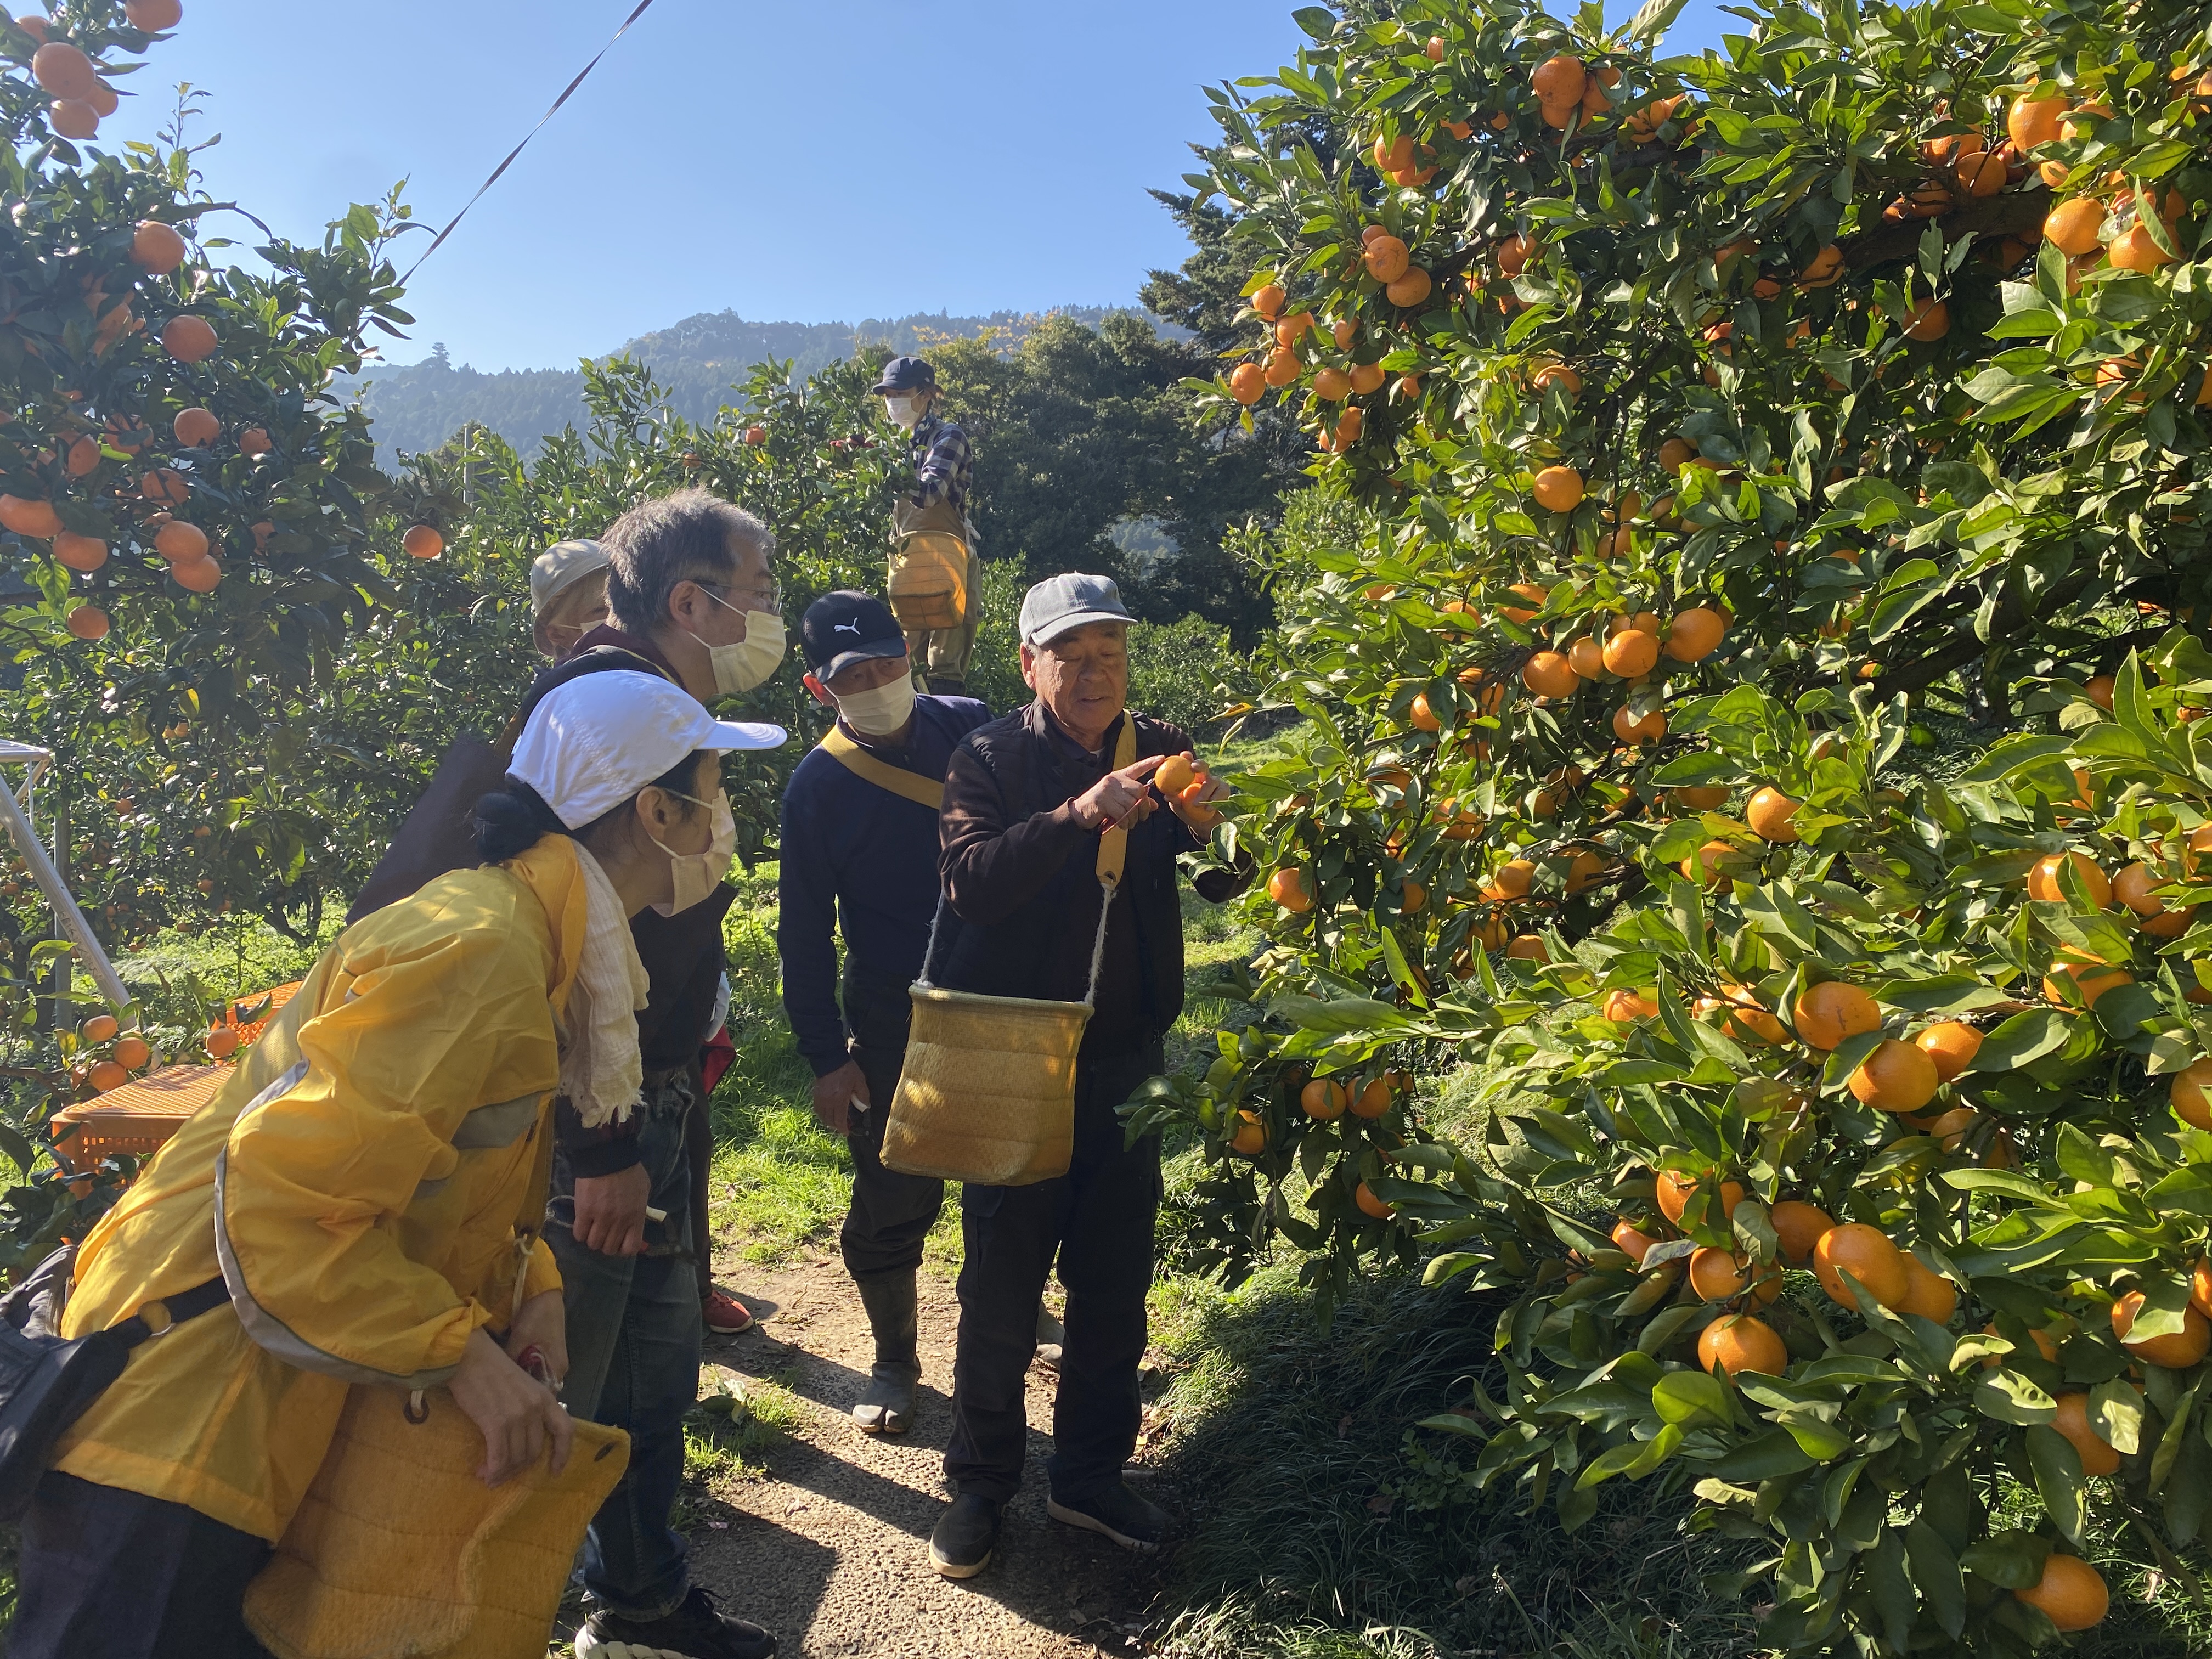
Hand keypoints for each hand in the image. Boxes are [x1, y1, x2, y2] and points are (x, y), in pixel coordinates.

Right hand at [451, 1325, 572, 1485]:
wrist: (469, 1355)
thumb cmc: (491, 1368)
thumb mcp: (522, 1385)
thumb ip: (529, 1406)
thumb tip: (525, 1434)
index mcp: (545, 1398)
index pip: (565, 1430)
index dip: (563, 1454)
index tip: (554, 1471)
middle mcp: (536, 1409)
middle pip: (534, 1451)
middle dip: (519, 1468)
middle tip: (503, 1473)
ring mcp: (517, 1416)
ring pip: (516, 1457)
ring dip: (502, 1472)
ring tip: (489, 1475)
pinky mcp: (496, 1423)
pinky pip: (499, 1457)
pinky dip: (492, 1469)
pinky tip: (483, 1473)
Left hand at [501, 1288, 567, 1394]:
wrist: (544, 1293)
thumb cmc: (535, 1317)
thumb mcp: (519, 1339)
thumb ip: (511, 1361)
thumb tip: (497, 1380)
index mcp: (556, 1366)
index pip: (546, 1397)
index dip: (529, 1403)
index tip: (510, 1406)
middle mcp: (559, 1366)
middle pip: (543, 1388)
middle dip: (526, 1394)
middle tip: (505, 1398)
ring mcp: (555, 1358)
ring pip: (538, 1378)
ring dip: (525, 1382)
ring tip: (506, 1388)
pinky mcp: (549, 1350)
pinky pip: (538, 1368)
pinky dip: (526, 1371)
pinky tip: (513, 1372)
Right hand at [572, 1163, 650, 1256]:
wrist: (608, 1156)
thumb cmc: (629, 1171)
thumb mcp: (643, 1191)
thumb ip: (639, 1210)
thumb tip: (635, 1223)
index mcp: (636, 1216)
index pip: (631, 1247)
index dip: (623, 1249)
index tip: (619, 1243)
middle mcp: (619, 1221)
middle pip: (610, 1249)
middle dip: (606, 1244)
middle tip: (604, 1234)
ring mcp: (601, 1218)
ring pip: (594, 1244)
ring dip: (592, 1239)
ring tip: (592, 1229)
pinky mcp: (584, 1212)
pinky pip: (579, 1234)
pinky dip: (580, 1232)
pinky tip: (582, 1224)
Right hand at [811, 1060, 868, 1134]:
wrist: (830, 1058)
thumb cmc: (847, 1070)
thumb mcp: (859, 1081)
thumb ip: (863, 1096)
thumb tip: (865, 1108)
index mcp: (839, 1099)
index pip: (839, 1120)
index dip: (843, 1129)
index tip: (847, 1132)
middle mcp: (828, 1101)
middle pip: (830, 1121)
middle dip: (837, 1126)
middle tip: (845, 1126)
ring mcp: (820, 1098)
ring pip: (822, 1117)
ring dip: (830, 1121)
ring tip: (837, 1120)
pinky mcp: (816, 1094)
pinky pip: (817, 1109)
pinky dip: (823, 1114)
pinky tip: (828, 1112)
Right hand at [1071, 753, 1166, 830]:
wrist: (1079, 812)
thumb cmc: (1102, 806)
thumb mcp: (1120, 800)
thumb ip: (1136, 800)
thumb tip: (1154, 805)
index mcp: (1119, 777)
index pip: (1137, 767)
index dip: (1150, 763)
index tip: (1162, 758)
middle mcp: (1114, 780)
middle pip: (1140, 790)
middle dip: (1144, 806)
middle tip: (1142, 817)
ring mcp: (1108, 789)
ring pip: (1132, 804)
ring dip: (1134, 817)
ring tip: (1130, 824)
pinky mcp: (1103, 800)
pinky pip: (1122, 813)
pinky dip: (1125, 822)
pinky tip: (1123, 825)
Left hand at [1164, 755, 1229, 829]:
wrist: (1204, 825)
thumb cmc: (1189, 812)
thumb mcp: (1179, 806)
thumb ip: (1174, 799)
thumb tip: (1167, 796)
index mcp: (1191, 776)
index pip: (1188, 763)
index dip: (1187, 757)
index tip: (1183, 755)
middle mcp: (1204, 776)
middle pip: (1203, 765)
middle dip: (1199, 764)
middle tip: (1193, 768)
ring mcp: (1216, 783)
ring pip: (1212, 781)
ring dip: (1203, 792)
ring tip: (1196, 804)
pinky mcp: (1225, 791)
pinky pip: (1221, 792)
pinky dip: (1213, 800)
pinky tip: (1207, 809)